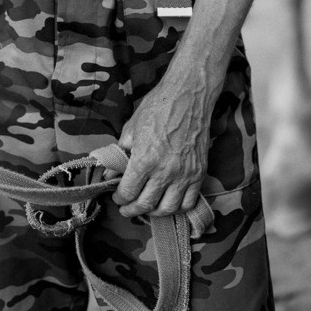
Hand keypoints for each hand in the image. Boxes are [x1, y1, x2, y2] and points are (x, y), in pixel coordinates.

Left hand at [113, 70, 212, 217]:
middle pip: (146, 205)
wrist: (188, 97)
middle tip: (126, 209)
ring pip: (169, 209)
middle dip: (132, 210)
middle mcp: (165, 172)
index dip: (120, 199)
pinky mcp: (199, 173)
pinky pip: (189, 202)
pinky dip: (177, 208)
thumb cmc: (157, 108)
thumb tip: (111, 172)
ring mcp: (184, 175)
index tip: (117, 198)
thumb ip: (121, 153)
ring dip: (154, 213)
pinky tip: (168, 203)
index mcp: (144, 160)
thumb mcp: (131, 128)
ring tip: (147, 209)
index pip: (128, 192)